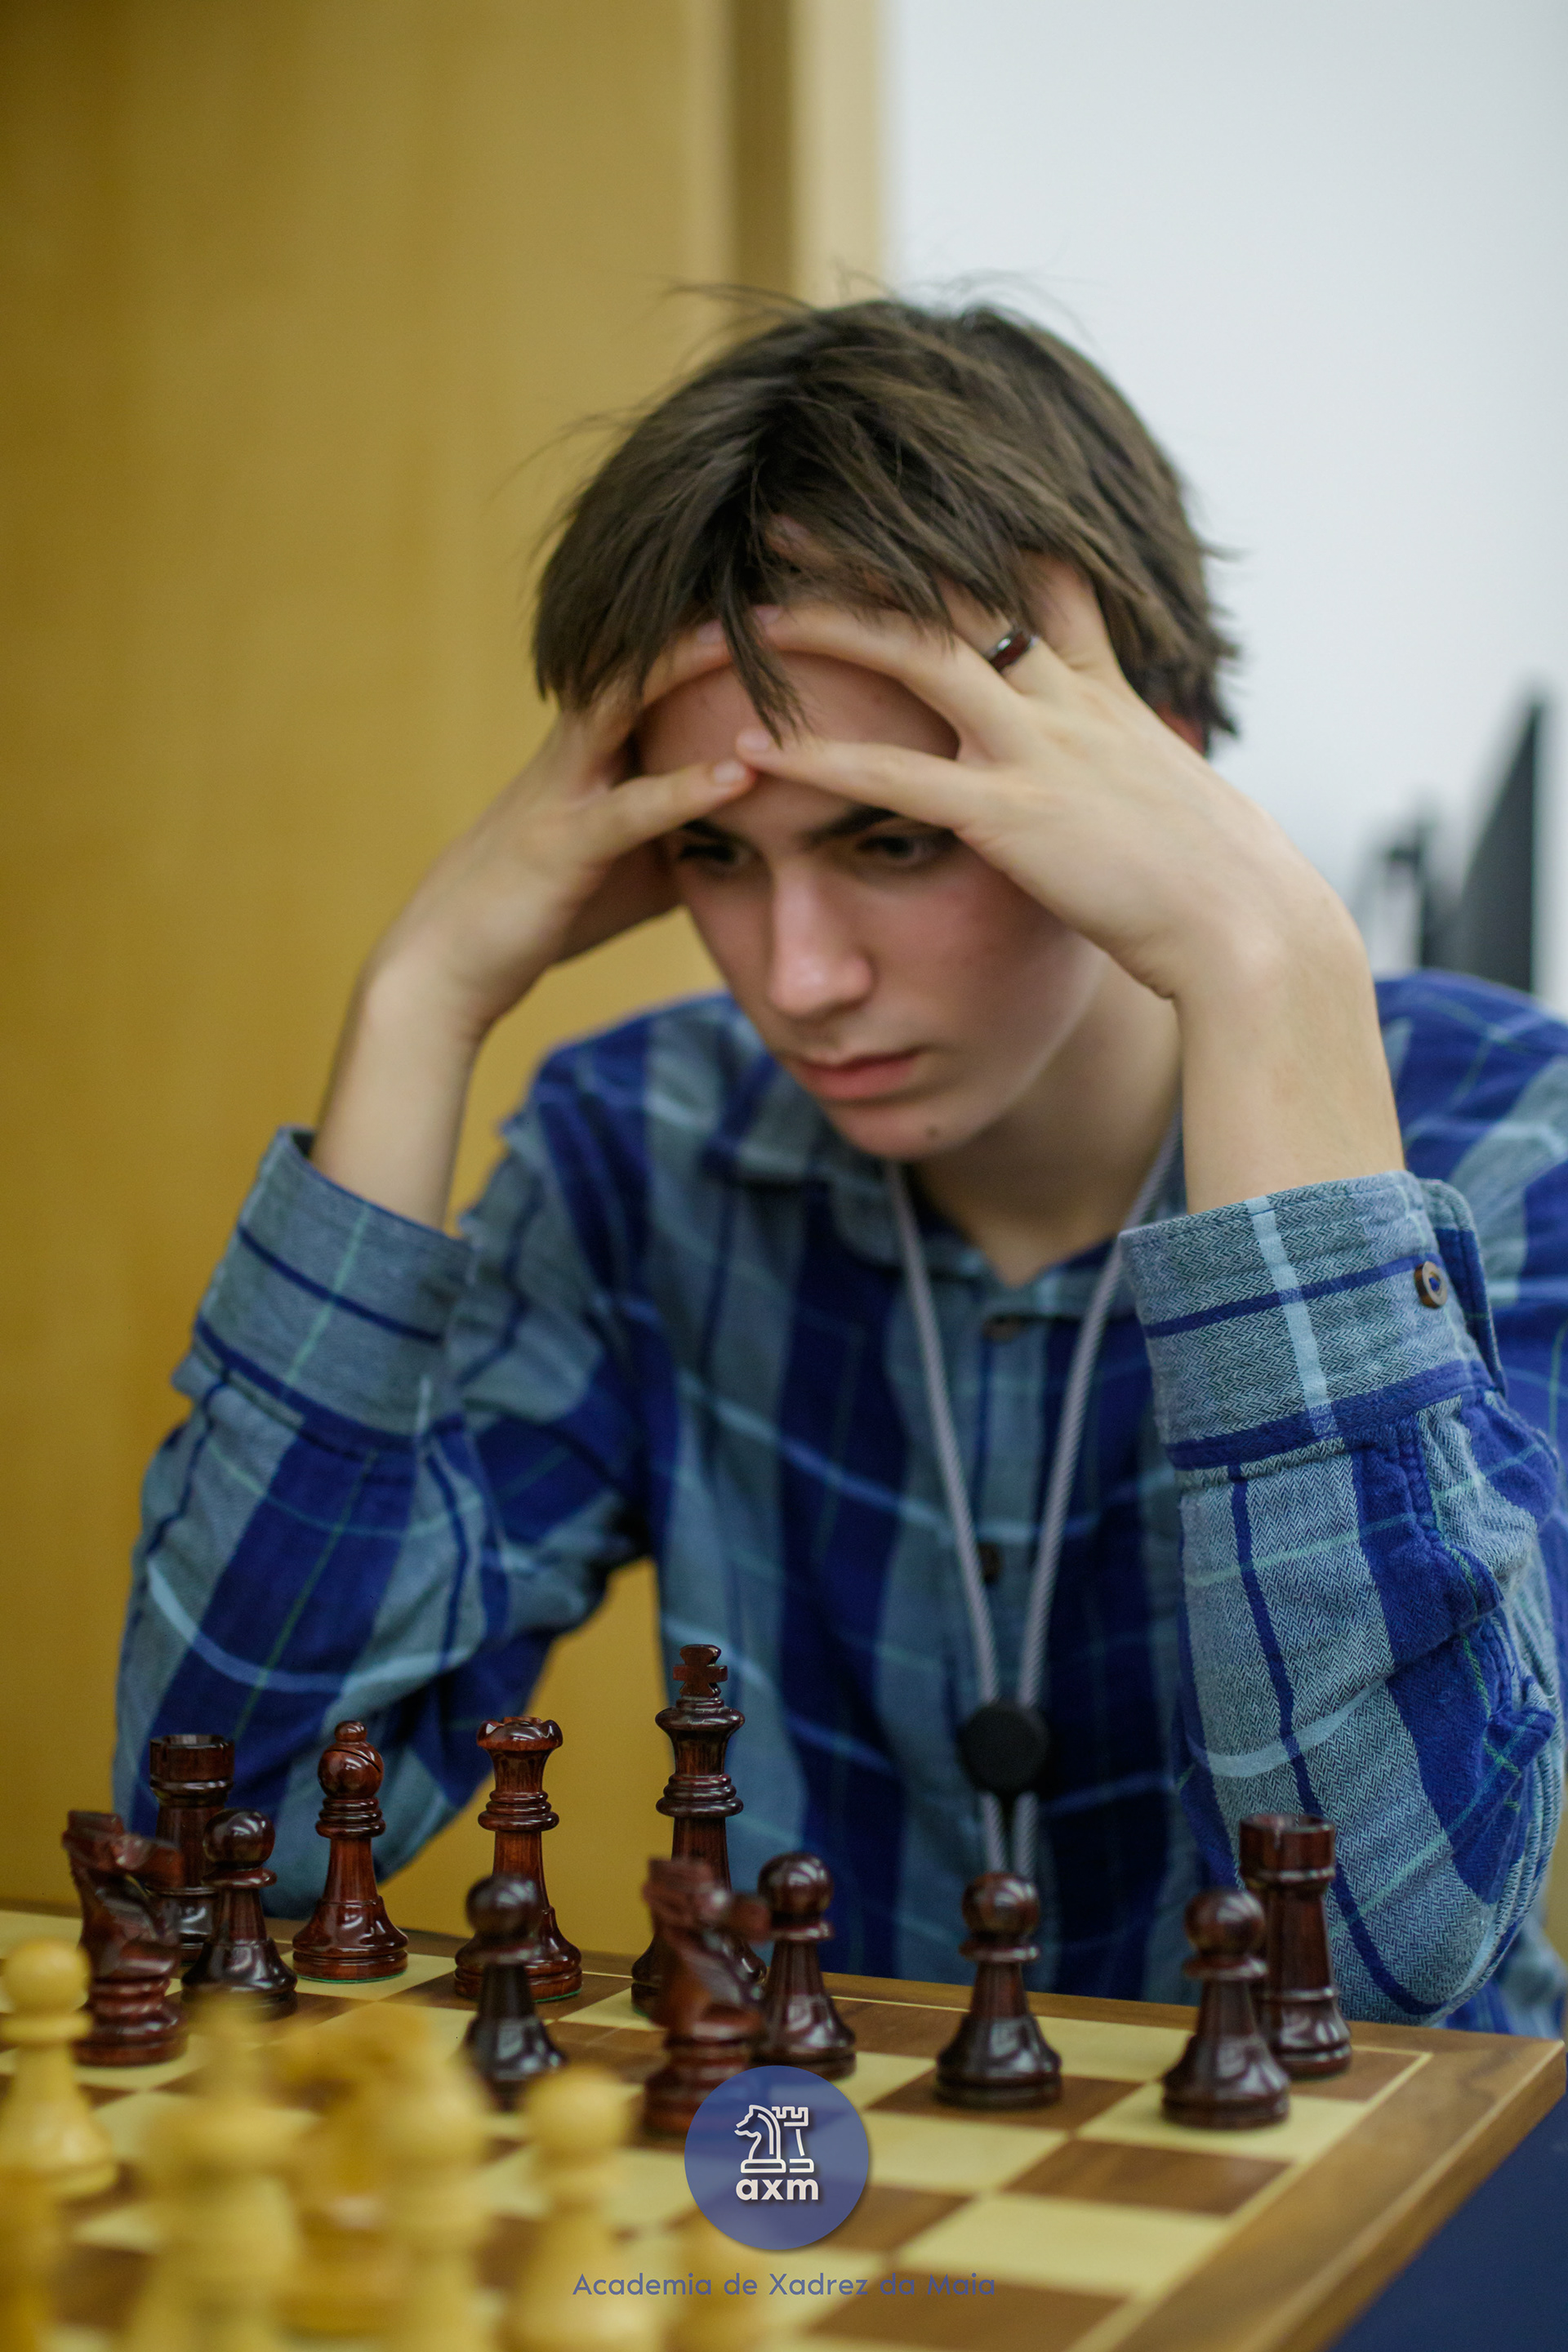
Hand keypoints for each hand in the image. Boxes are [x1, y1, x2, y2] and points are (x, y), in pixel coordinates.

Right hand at [312, 634, 752, 1225]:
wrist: (445, 967)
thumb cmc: (543, 910)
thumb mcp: (633, 862)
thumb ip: (688, 828)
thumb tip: (769, 824)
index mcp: (593, 744)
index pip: (655, 661)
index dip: (714, 622)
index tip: (788, 587)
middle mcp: (575, 749)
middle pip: (641, 654)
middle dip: (712, 613)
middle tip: (793, 577)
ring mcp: (564, 791)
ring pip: (627, 704)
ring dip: (695, 667)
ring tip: (769, 637)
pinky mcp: (560, 848)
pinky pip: (629, 809)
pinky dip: (684, 789)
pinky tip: (739, 777)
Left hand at [731, 570, 1329, 1008]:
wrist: (1249, 927)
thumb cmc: (1220, 884)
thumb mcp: (1178, 798)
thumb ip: (1139, 766)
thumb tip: (1142, 774)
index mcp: (1108, 693)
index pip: (1044, 579)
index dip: (979, 533)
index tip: (918, 492)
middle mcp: (1069, 702)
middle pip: (961, 594)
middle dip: (873, 550)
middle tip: (792, 519)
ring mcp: (1039, 751)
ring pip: (920, 657)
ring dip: (829, 629)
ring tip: (751, 615)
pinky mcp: (1010, 816)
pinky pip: (895, 775)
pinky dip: (818, 757)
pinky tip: (753, 749)